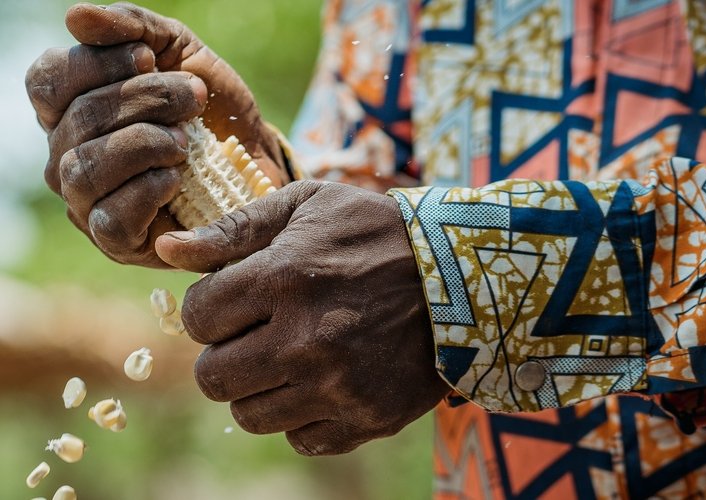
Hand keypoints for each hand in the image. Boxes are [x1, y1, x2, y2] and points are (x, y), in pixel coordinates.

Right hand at [26, 2, 286, 266]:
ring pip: (86, 169)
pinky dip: (146, 191)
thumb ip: (132, 28)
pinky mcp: (119, 243)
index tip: (150, 57)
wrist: (258, 159)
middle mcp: (67, 156)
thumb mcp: (180, 52)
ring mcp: (88, 203)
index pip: (48, 81)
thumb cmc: (210, 109)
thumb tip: (76, 16)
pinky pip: (111, 218)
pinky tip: (176, 177)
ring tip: (185, 140)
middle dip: (144, 99)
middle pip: (78, 121)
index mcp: (71, 110)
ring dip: (144, 144)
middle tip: (192, 96)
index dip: (97, 63)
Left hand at [155, 181, 448, 454]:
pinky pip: (300, 438)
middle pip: (212, 377)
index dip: (210, 307)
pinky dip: (303, 415)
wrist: (465, 276)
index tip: (237, 299)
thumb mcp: (309, 206)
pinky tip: (325, 381)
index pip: (197, 316)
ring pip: (250, 414)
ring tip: (291, 357)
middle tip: (257, 334)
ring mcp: (338, 386)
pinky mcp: (366, 418)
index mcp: (284, 278)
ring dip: (260, 387)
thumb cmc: (378, 232)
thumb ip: (234, 228)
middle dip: (224, 353)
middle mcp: (305, 339)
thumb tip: (166, 249)